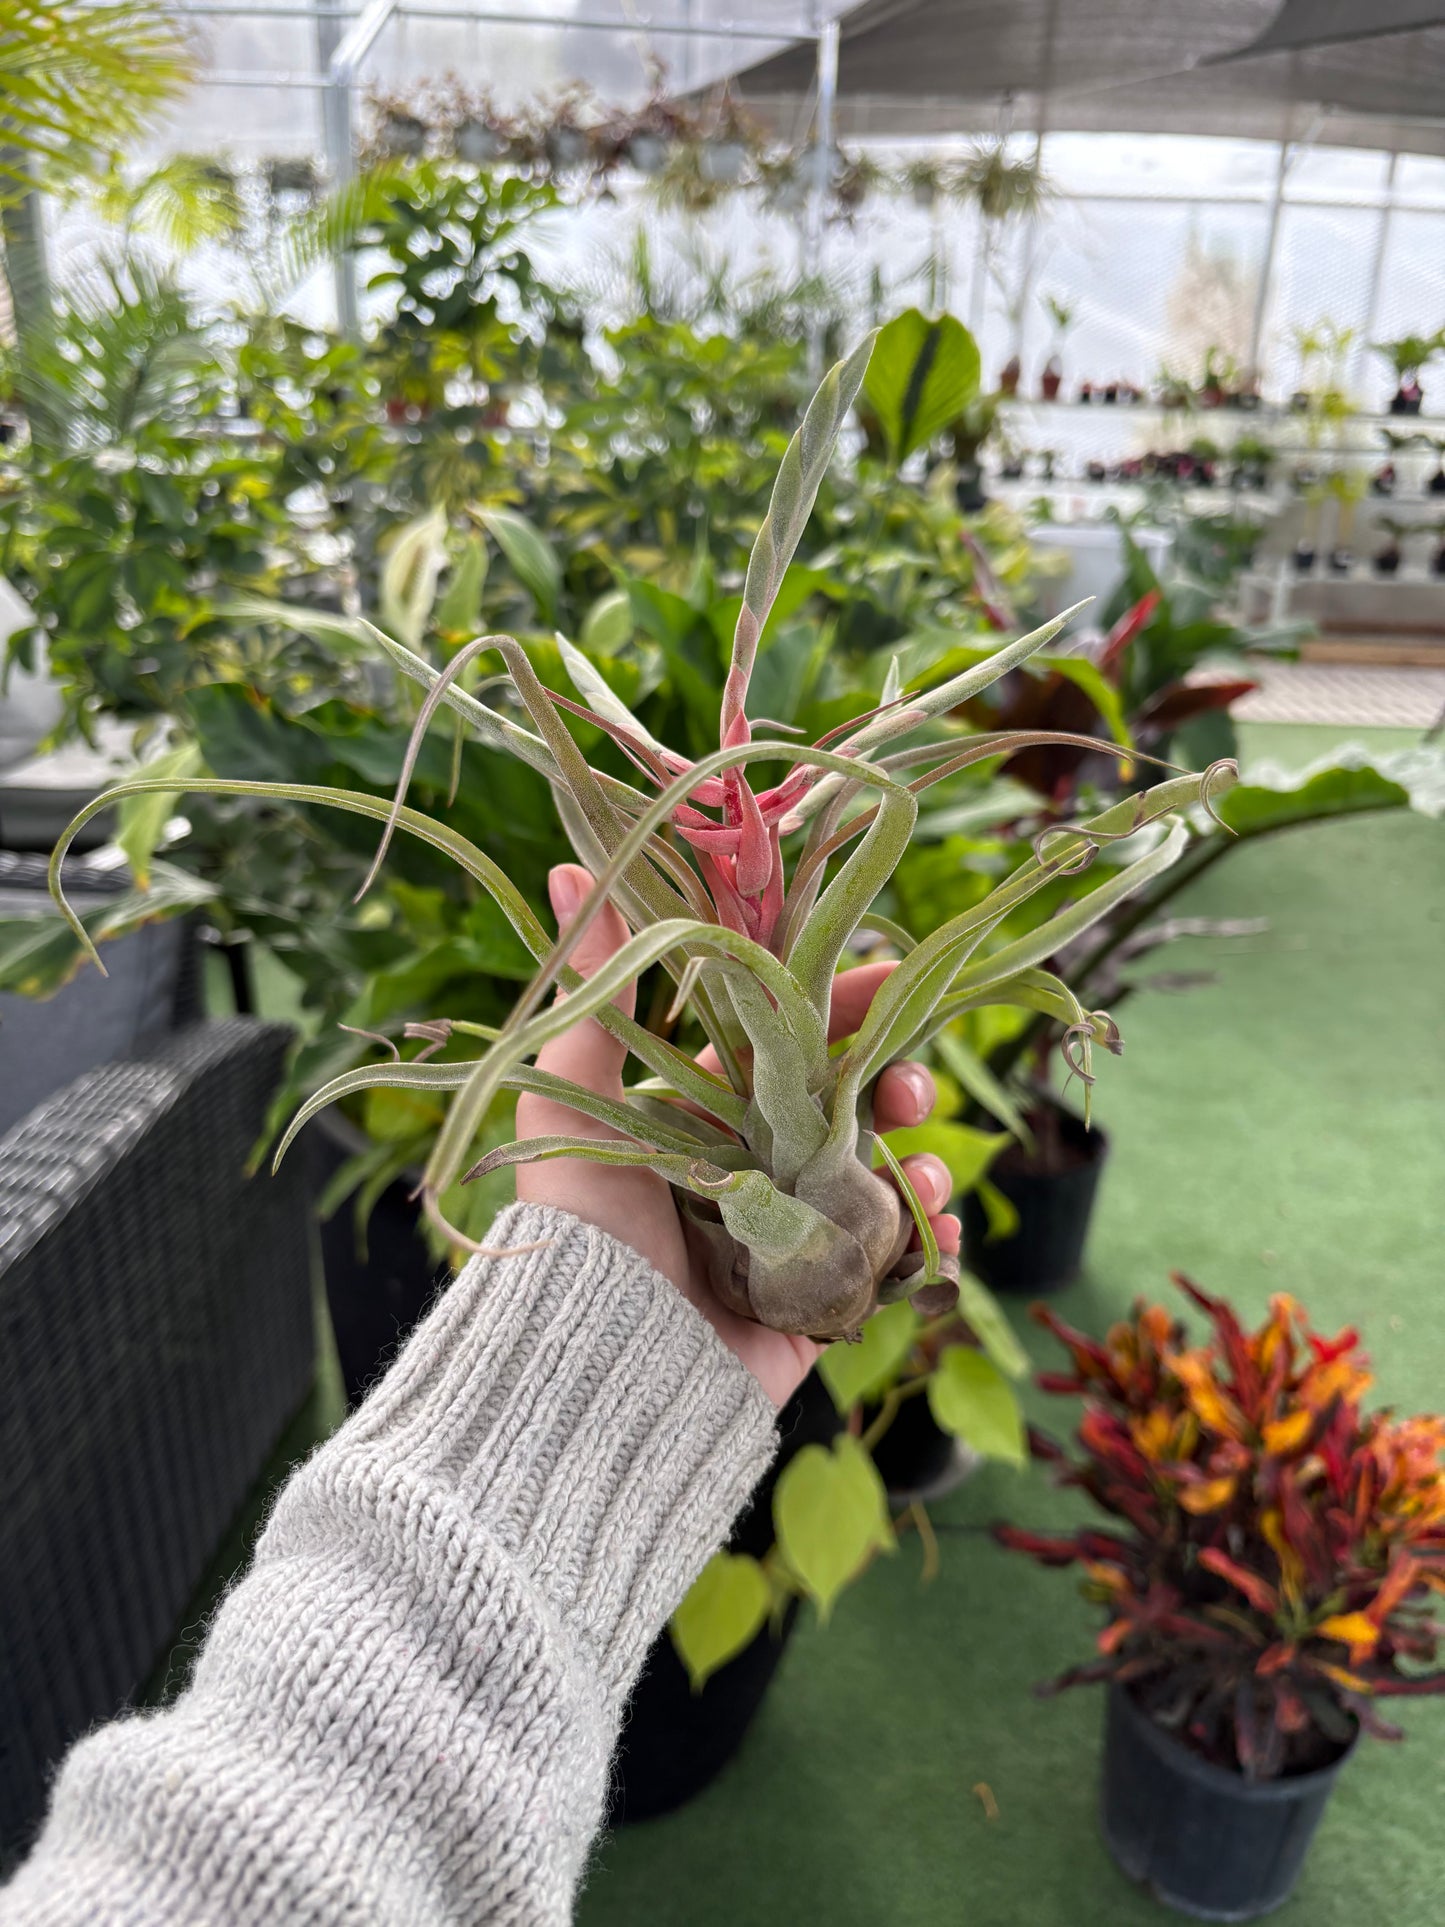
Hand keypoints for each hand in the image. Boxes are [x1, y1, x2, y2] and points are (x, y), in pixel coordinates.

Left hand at [516, 865, 959, 1407]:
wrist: (598, 1369)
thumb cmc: (578, 1230)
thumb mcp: (571, 1096)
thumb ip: (596, 988)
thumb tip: (572, 862)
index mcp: (703, 1112)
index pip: (790, 1039)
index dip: (844, 1002)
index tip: (890, 973)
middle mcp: (754, 1167)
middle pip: (853, 1103)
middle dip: (897, 1080)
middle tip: (912, 1087)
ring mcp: (794, 1233)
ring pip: (886, 1175)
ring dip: (921, 1162)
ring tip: (922, 1175)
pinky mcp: (822, 1299)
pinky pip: (897, 1259)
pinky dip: (932, 1241)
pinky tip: (940, 1233)